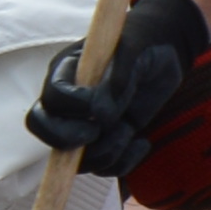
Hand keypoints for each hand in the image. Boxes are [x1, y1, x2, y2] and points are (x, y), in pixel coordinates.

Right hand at [24, 0, 210, 175]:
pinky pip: (104, 167)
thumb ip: (115, 78)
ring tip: (130, 130)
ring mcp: (86, 124)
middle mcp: (69, 102)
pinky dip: (125, 161)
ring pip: (77, 157)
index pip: (50, 99)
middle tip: (98, 131)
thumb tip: (101, 115)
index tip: (99, 110)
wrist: (165, 52)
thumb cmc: (145, 42)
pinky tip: (142, 142)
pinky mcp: (107, 141)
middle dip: (70, 139)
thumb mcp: (133, 51)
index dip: (71, 110)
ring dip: (107, 151)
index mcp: (66, 73)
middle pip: (45, 130)